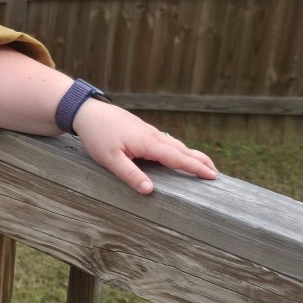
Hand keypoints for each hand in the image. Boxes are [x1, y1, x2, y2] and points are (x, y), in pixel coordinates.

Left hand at [72, 100, 218, 193]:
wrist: (87, 111)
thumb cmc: (97, 135)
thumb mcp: (110, 159)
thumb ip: (130, 175)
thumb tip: (150, 191)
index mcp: (149, 143)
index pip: (178, 158)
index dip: (196, 168)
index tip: (212, 176)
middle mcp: (153, 136)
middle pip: (182, 150)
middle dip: (200, 161)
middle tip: (216, 174)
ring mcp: (149, 132)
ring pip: (175, 145)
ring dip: (190, 155)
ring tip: (202, 166)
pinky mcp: (142, 131)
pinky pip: (166, 142)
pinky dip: (178, 150)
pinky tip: (177, 155)